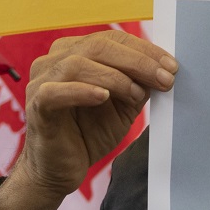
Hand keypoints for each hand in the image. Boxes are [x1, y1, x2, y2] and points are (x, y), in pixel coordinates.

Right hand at [0, 30, 177, 209]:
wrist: (60, 170)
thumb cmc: (87, 135)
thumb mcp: (122, 108)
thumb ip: (137, 86)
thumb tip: (163, 71)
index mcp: (75, 53)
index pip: (112, 39)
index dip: (144, 50)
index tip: (172, 67)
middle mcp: (55, 60)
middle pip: (98, 46)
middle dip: (138, 62)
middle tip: (165, 79)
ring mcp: (42, 80)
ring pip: (78, 64)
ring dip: (115, 77)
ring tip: (138, 94)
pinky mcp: (37, 105)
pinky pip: (56, 91)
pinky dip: (82, 91)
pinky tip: (103, 97)